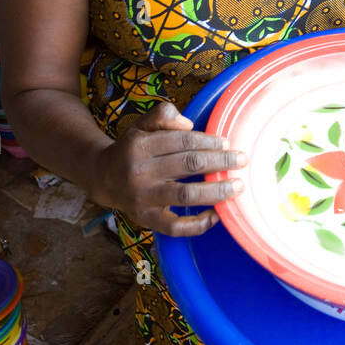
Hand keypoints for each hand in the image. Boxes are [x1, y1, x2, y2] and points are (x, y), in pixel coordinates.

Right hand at [101, 100, 246, 237]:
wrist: (102, 178)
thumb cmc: (131, 149)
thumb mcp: (140, 126)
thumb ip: (163, 116)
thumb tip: (189, 124)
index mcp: (139, 146)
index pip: (182, 141)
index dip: (208, 141)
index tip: (227, 142)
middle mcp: (140, 172)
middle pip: (188, 165)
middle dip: (220, 162)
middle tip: (242, 160)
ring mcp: (143, 199)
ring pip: (186, 195)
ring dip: (216, 191)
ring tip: (238, 186)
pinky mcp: (146, 220)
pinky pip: (175, 227)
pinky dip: (198, 225)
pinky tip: (216, 216)